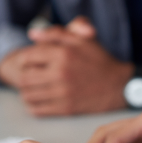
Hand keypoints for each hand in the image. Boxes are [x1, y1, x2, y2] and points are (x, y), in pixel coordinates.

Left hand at [0, 16, 132, 115]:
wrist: (118, 85)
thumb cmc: (98, 58)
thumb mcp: (81, 38)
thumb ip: (56, 33)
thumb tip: (32, 34)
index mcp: (63, 53)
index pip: (27, 57)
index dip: (25, 58)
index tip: (30, 60)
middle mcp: (60, 73)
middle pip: (24, 77)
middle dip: (23, 74)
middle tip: (30, 73)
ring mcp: (62, 93)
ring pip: (28, 94)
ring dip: (26, 90)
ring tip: (33, 86)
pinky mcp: (65, 109)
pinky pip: (37, 109)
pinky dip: (32, 105)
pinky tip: (38, 98)